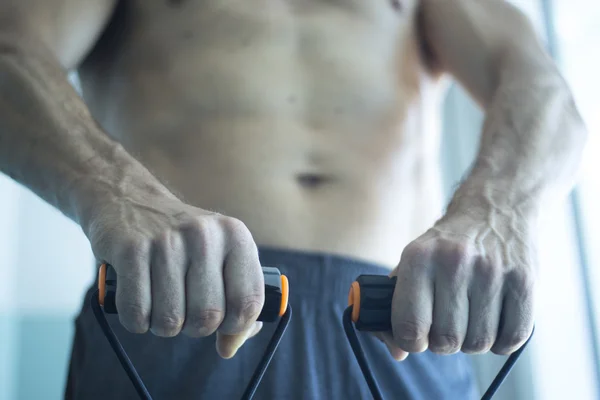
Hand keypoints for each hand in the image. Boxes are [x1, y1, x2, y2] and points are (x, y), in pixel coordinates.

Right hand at [83, 187, 263, 358]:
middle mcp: (205, 235)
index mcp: (235, 236)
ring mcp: (167, 241)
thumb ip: (236, 299)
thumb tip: (231, 346)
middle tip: (184, 311)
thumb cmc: (180, 241)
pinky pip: (136, 314)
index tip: (223, 330)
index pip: (248, 301)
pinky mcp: (131, 250)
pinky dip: (136, 321)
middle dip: (194, 328)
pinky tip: (137, 299)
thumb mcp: (219, 256)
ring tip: (159, 302)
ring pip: (170, 322)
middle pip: (208, 317)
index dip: (236, 328)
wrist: (129, 200)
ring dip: (162, 326)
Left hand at [380, 205, 536, 359]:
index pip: (409, 326)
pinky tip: (495, 317)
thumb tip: (398, 352)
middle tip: (448, 320)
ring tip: (472, 314)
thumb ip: (398, 308)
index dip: (411, 341)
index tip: (418, 336)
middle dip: (445, 340)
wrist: (495, 208)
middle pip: (446, 341)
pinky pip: (512, 339)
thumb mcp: (414, 263)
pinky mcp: (524, 280)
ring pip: (479, 344)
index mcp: (419, 257)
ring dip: (474, 339)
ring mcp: (492, 271)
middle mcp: (454, 262)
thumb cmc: (446, 246)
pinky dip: (502, 339)